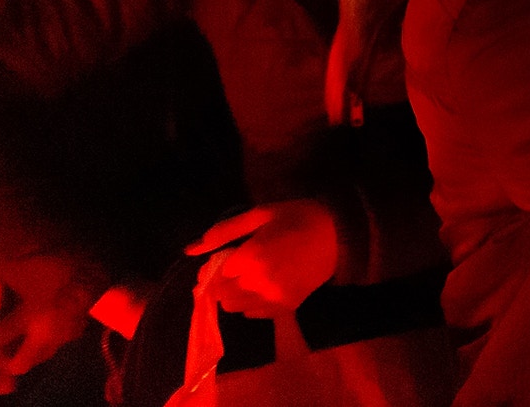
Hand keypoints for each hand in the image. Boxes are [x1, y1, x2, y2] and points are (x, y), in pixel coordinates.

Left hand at [185, 200, 340, 317]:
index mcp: (251, 255)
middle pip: (222, 294)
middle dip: (222, 283)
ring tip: (247, 278)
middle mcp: (259, 281)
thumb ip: (223, 232)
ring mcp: (274, 297)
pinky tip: (260, 288)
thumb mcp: (259, 214)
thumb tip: (190, 249)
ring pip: (235, 307)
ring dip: (234, 295)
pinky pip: (254, 314)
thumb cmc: (297, 217)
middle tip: (234, 269)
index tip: (220, 259)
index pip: (215, 275)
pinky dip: (251, 304)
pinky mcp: (287, 306)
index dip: (213, 268)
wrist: (339, 233)